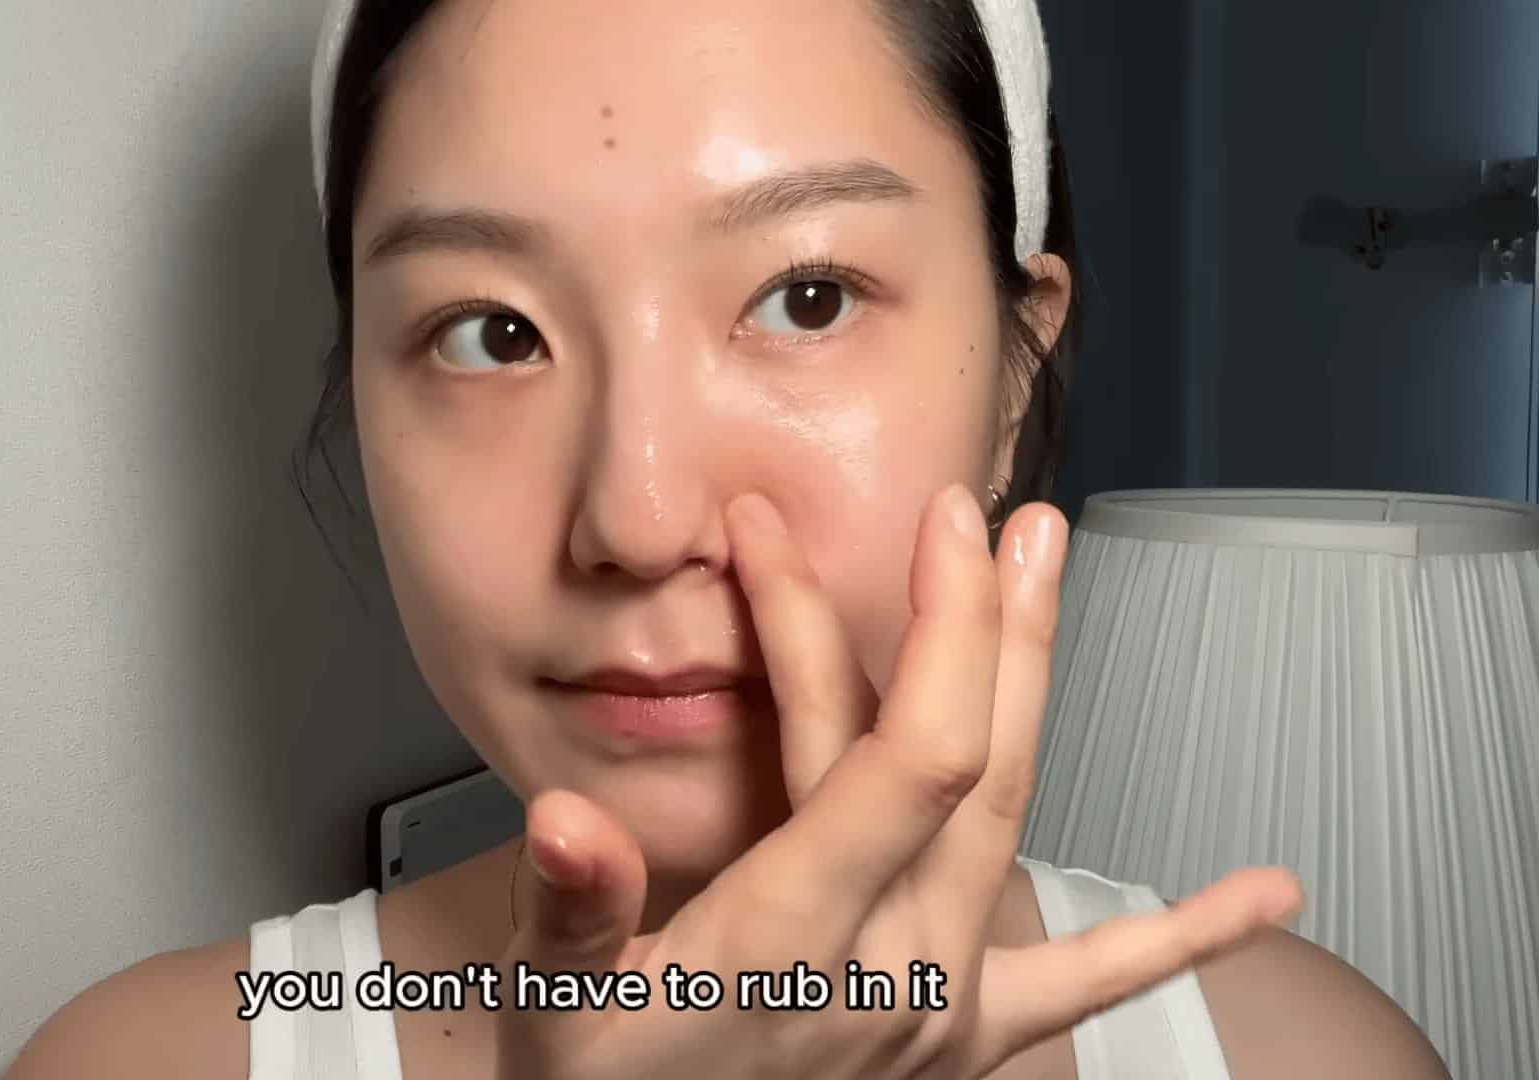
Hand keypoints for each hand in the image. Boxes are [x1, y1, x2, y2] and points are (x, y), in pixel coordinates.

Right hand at [496, 484, 1303, 1078]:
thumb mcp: (553, 1007)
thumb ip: (572, 912)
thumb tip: (563, 819)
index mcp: (795, 939)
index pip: (904, 757)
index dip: (931, 630)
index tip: (924, 523)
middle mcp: (893, 966)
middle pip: (976, 766)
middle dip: (989, 625)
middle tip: (1002, 514)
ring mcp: (940, 1007)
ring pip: (1011, 819)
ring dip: (1029, 688)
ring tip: (1047, 576)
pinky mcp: (961, 1040)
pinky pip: (1084, 982)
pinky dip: (1178, 935)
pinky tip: (1264, 894)